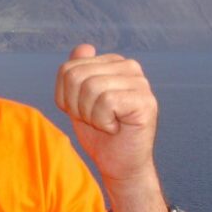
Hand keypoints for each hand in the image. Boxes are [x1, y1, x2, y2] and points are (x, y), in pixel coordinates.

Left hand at [54, 44, 157, 187]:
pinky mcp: (145, 100)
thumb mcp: (78, 100)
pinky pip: (106, 101)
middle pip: (76, 76)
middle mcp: (129, 66)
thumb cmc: (99, 133)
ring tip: (105, 123)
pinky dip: (103, 121)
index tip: (82, 111)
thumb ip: (77, 73)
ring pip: (90, 88)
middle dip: (76, 106)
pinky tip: (116, 128)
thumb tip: (84, 47)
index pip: (67, 69)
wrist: (119, 164)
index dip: (65, 98)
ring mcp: (140, 82)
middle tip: (95, 120)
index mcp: (112, 62)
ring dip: (90, 115)